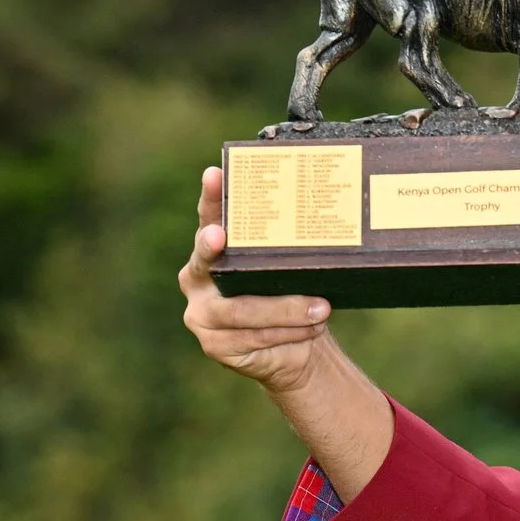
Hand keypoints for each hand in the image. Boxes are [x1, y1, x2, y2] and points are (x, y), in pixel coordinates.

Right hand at [179, 165, 332, 396]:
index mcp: (212, 249)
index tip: (214, 174)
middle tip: (221, 236)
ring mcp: (201, 314)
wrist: (294, 347)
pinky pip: (252, 337)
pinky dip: (285, 333)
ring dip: (285, 310)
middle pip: (210, 264)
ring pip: (241, 310)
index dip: (210, 197)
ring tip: (320, 308)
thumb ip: (286, 249)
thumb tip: (322, 214)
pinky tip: (310, 329)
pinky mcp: (215, 344)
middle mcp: (197, 278)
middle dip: (218, 251)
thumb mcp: (289, 269)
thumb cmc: (289, 296)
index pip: (209, 217)